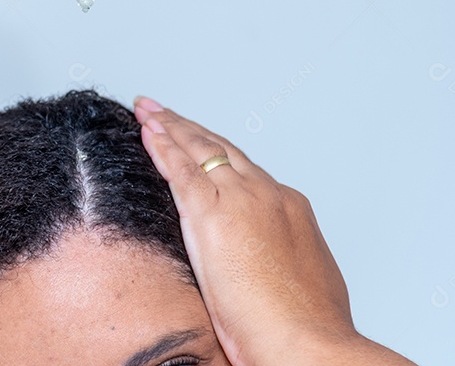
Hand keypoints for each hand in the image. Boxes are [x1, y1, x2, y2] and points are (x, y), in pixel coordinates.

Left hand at [133, 96, 366, 365]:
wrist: (307, 342)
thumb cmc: (307, 326)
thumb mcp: (300, 278)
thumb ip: (281, 258)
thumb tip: (270, 266)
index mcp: (289, 208)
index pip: (244, 169)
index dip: (217, 154)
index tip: (201, 144)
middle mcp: (266, 194)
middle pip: (220, 150)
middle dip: (189, 129)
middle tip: (165, 112)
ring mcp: (240, 200)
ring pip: (199, 151)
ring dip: (170, 128)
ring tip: (149, 112)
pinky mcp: (212, 214)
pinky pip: (180, 171)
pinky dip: (161, 148)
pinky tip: (147, 133)